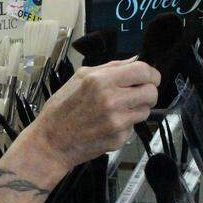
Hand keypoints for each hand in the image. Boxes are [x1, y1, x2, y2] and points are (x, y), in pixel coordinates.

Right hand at [23, 58, 159, 175]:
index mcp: (101, 81)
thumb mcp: (79, 78)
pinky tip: (108, 124)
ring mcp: (116, 122)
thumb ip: (110, 68)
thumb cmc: (61, 109)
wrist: (51, 142)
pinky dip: (125, 125)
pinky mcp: (118, 138)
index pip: (143, 71)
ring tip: (118, 110)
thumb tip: (134, 61)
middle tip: (137, 94)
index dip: (151, 74)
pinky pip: (133, 127)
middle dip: (148, 92)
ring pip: (146, 110)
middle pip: (151, 92)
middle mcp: (111, 101)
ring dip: (137, 109)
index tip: (150, 78)